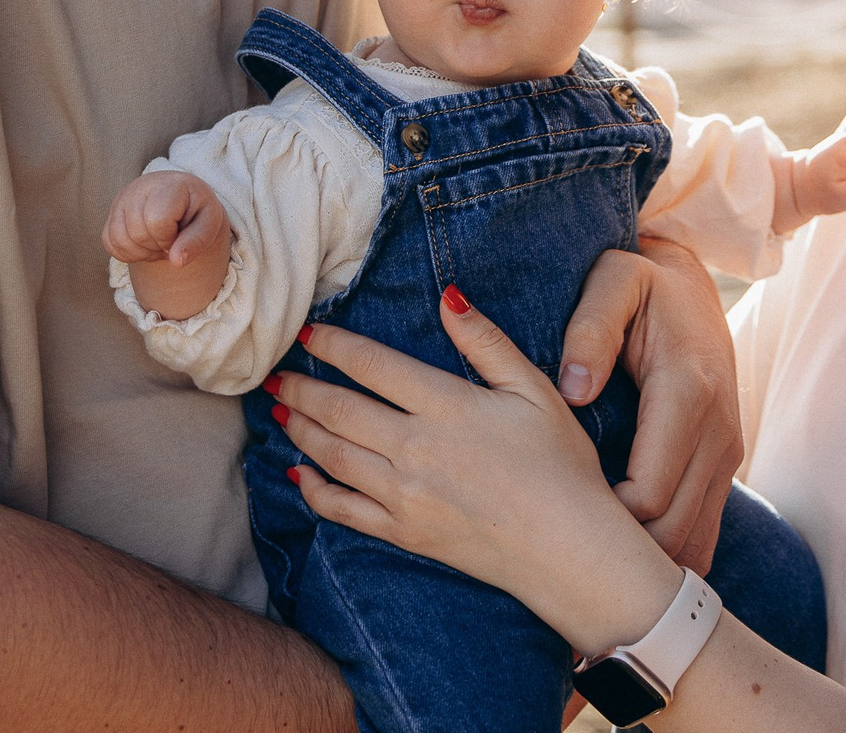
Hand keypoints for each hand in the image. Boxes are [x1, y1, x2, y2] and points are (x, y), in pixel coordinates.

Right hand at [103, 169, 227, 267]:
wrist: (181, 200)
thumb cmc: (196, 211)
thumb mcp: (209, 223)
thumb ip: (197, 241)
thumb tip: (176, 261)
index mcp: (168, 185)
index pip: (157, 220)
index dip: (169, 237)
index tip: (180, 233)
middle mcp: (139, 187)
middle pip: (137, 233)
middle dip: (157, 246)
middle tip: (171, 240)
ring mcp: (121, 199)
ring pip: (119, 239)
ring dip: (142, 253)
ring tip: (159, 242)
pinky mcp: (111, 214)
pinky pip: (109, 243)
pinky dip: (128, 253)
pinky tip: (146, 245)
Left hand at [275, 299, 684, 656]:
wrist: (569, 549)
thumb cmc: (561, 465)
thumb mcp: (533, 390)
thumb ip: (485, 342)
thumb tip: (447, 296)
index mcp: (446, 405)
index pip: (371, 365)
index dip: (333, 346)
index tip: (307, 335)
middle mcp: (414, 448)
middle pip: (338, 410)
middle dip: (301, 389)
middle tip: (275, 375)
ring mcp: (404, 495)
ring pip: (331, 455)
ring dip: (299, 430)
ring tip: (280, 412)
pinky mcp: (404, 533)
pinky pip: (342, 510)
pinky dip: (314, 489)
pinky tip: (300, 474)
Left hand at [553, 238, 740, 570]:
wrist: (693, 286)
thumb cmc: (640, 282)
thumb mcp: (613, 281)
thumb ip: (591, 328)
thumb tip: (573, 391)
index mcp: (688, 390)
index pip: (648, 493)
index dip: (603, 518)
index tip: (555, 511)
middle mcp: (718, 431)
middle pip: (672, 531)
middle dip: (619, 553)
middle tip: (558, 551)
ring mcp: (727, 453)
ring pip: (693, 540)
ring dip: (644, 562)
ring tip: (585, 563)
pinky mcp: (724, 465)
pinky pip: (702, 531)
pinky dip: (667, 554)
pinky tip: (621, 557)